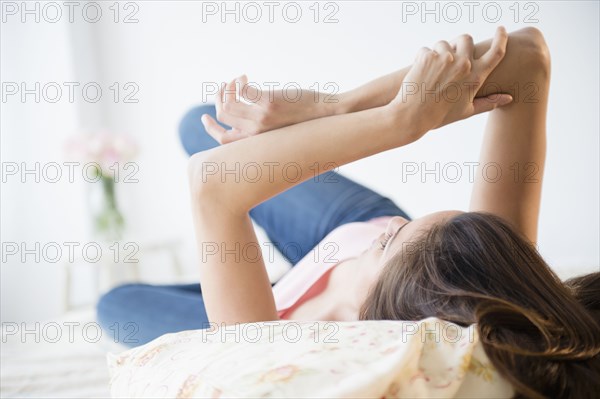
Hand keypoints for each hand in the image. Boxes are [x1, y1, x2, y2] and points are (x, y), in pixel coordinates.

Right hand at [202, 75, 335, 143]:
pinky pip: (242, 90)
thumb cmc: (304, 124)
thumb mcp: (279, 134)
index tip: (206, 116)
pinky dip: (238, 82)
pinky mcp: (268, 102)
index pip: (222, 141)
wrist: (326, 115)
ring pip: (228, 102)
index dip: (211, 128)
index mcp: (256, 142)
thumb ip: (262, 132)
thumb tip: (246, 125)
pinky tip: (245, 78)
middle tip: (223, 88)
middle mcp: (255, 133)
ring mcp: (261, 117)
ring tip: (237, 80)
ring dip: (227, 87)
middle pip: (221, 116)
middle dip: (217, 100)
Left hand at [390, 27, 512, 140]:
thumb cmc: (440, 115)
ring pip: (443, 43)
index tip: (501, 30)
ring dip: (438, 52)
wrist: (413, 116)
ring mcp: (445, 58)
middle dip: (458, 43)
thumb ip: (489, 102)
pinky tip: (420, 73)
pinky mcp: (428, 56)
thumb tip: (508, 98)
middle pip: (466, 39)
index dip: (501, 38)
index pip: (497, 52)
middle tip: (450, 54)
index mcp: (476, 76)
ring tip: (432, 71)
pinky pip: (426, 49)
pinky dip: (422, 59)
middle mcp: (464, 64)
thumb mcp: (467, 110)